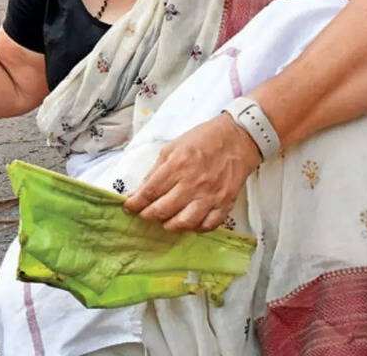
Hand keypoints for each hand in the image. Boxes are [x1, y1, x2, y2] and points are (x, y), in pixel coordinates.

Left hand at [123, 112, 260, 231]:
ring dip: (170, 226)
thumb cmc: (202, 139)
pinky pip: (208, 225)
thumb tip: (139, 192)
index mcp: (177, 166)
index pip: (149, 192)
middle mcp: (192, 183)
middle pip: (163, 210)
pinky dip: (196, 228)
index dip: (135, 204)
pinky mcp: (225, 203)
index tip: (128, 207)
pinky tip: (189, 222)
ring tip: (165, 221)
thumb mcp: (172, 148)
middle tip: (144, 214)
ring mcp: (210, 195)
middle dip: (148, 216)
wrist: (238, 137)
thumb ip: (156, 171)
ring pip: (185, 222)